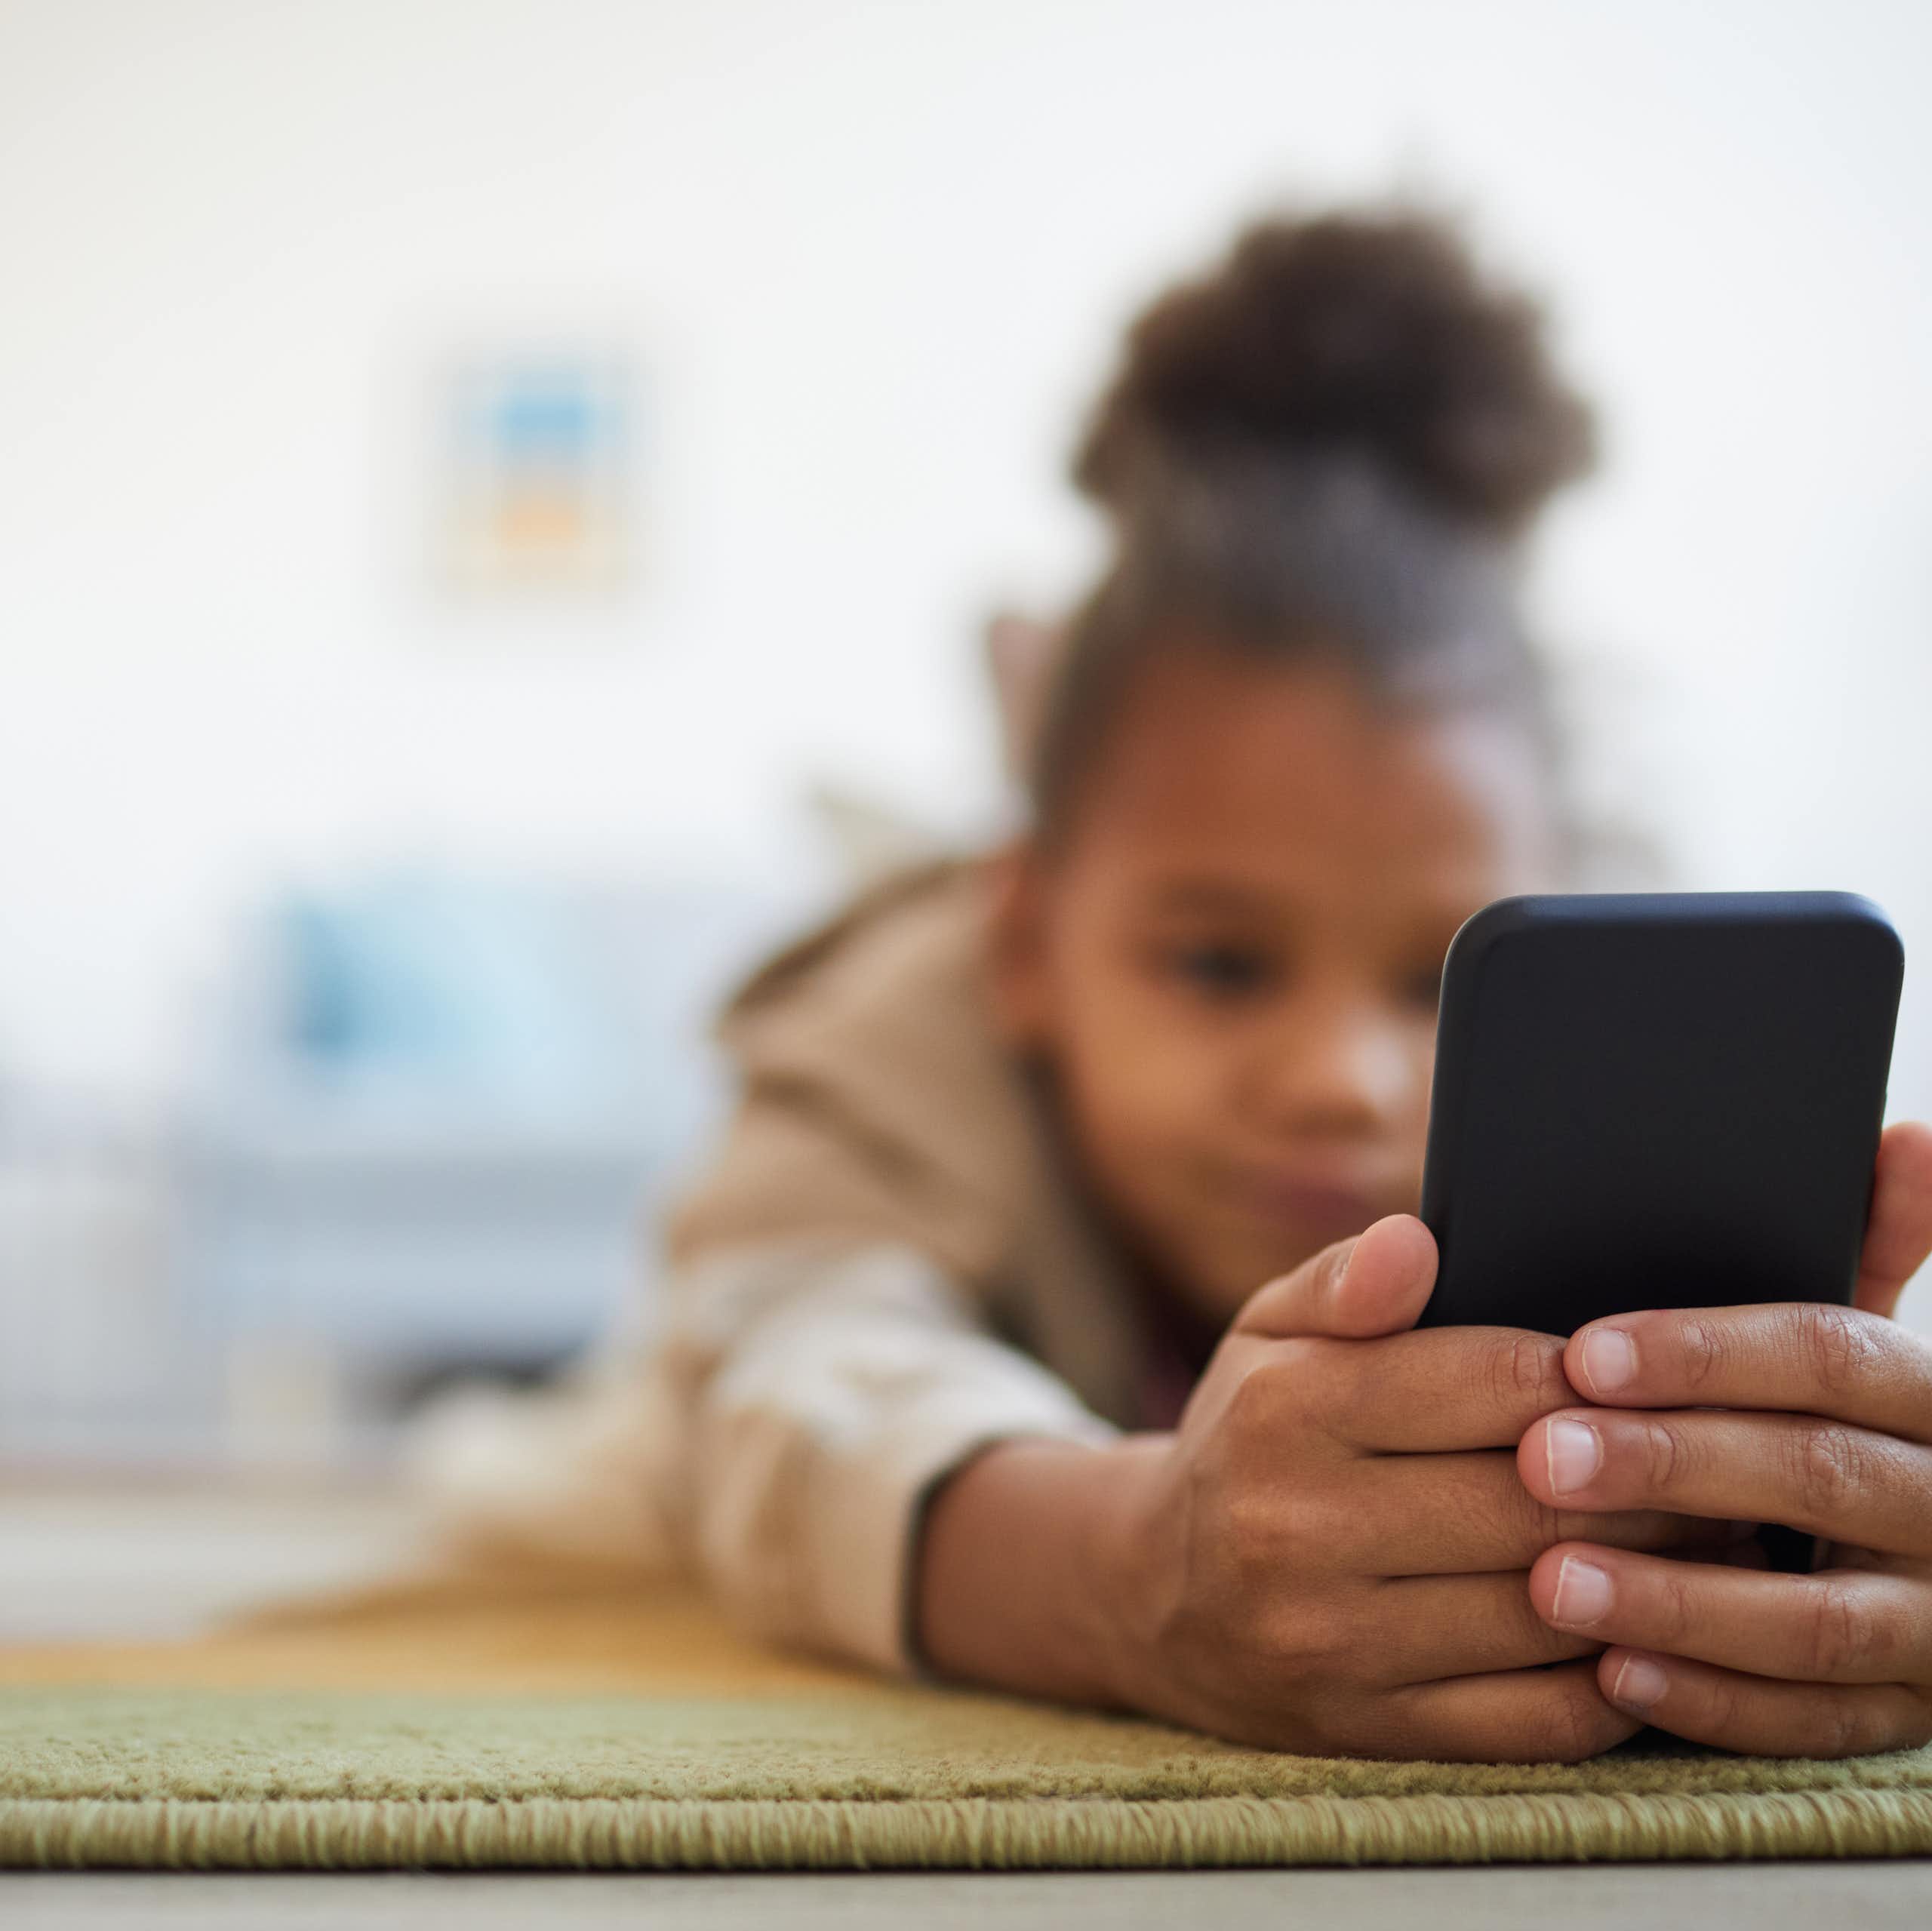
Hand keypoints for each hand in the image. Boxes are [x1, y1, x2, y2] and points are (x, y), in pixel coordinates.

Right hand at [1087, 1215, 1740, 1760]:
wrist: (1153, 1595)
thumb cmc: (1246, 1438)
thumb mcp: (1267, 1334)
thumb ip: (1343, 1281)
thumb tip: (1417, 1240)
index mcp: (1286, 1410)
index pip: (1490, 1381)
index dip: (1592, 1376)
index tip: (1642, 1377)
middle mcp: (1299, 1526)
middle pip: (1534, 1499)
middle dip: (1645, 1480)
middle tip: (1712, 1463)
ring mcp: (1334, 1640)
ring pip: (1546, 1609)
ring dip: (1651, 1578)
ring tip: (1706, 1542)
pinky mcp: (1369, 1730)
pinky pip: (1534, 1719)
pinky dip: (1613, 1677)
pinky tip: (1642, 1631)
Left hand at [1518, 1120, 1931, 1755]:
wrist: (1874, 1549)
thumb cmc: (1809, 1411)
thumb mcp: (1836, 1337)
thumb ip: (1857, 1245)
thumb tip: (1906, 1137)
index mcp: (1924, 1391)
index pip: (1830, 1354)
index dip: (1707, 1352)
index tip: (1581, 1353)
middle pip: (1817, 1477)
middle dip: (1672, 1467)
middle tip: (1542, 1459)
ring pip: (1820, 1621)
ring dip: (1679, 1600)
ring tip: (1550, 1579)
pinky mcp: (1909, 1716)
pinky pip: (1815, 1726)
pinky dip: (1714, 1702)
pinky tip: (1611, 1674)